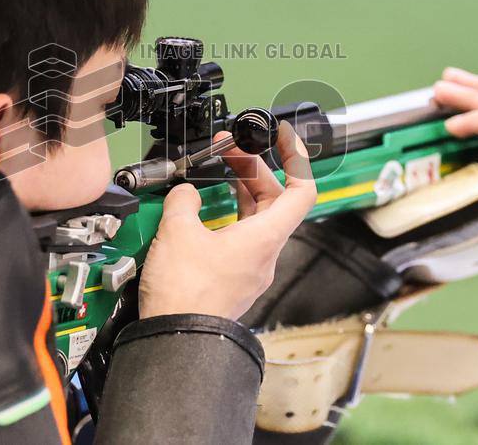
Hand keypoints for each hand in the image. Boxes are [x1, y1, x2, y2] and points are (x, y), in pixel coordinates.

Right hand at [138, 122, 316, 320]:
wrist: (175, 339)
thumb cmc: (185, 295)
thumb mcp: (177, 230)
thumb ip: (184, 200)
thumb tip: (186, 193)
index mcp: (265, 237)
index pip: (302, 189)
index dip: (297, 159)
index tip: (283, 138)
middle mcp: (265, 254)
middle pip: (275, 199)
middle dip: (254, 168)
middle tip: (229, 149)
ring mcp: (250, 269)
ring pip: (257, 219)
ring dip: (241, 191)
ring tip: (218, 172)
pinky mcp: (233, 279)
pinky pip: (240, 238)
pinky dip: (228, 215)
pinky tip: (203, 210)